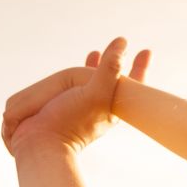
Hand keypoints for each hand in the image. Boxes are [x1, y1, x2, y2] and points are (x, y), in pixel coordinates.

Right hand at [1, 38, 151, 156]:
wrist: (40, 144)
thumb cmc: (69, 121)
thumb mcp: (96, 93)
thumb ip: (110, 68)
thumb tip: (122, 42)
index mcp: (112, 106)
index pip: (132, 83)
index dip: (140, 67)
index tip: (146, 51)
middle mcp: (98, 108)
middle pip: (111, 81)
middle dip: (112, 64)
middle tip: (120, 48)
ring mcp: (79, 108)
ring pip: (89, 84)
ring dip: (92, 68)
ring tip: (95, 54)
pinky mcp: (60, 108)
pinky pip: (71, 89)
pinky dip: (73, 78)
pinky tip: (71, 74)